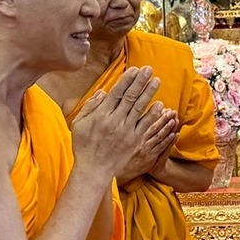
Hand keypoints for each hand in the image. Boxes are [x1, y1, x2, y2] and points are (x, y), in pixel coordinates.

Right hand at [71, 65, 176, 181]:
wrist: (94, 170)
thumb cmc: (84, 146)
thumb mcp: (79, 124)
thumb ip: (90, 106)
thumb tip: (103, 92)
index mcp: (101, 115)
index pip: (116, 93)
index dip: (127, 80)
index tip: (134, 69)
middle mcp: (115, 122)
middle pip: (130, 97)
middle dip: (140, 82)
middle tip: (149, 69)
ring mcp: (126, 132)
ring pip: (140, 109)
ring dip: (149, 94)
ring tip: (156, 81)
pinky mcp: (135, 142)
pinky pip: (146, 126)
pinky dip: (153, 115)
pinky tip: (160, 106)